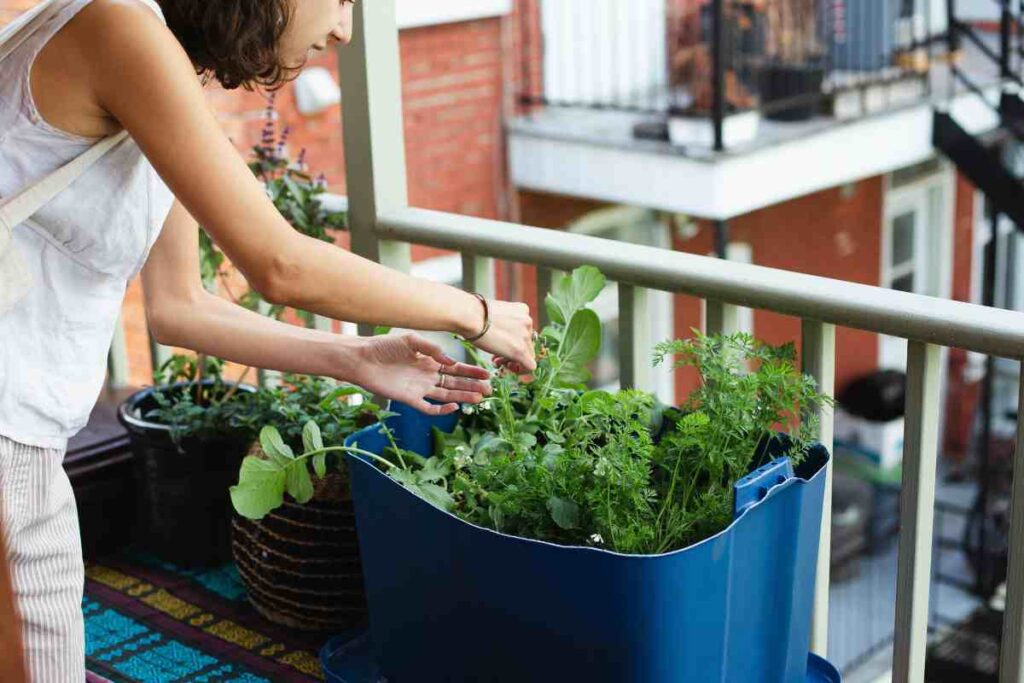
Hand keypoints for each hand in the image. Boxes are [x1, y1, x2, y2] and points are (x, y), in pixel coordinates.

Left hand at [350, 333, 491, 415]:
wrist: (362, 359)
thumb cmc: (384, 346)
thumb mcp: (410, 340)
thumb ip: (431, 349)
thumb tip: (450, 361)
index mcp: (430, 361)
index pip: (455, 368)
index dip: (471, 372)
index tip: (487, 374)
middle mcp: (427, 376)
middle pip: (455, 383)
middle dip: (472, 386)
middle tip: (489, 389)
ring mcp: (419, 388)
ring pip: (446, 395)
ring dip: (463, 397)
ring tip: (479, 399)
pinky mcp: (409, 399)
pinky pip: (428, 407)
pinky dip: (441, 409)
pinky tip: (454, 407)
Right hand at [469, 299, 535, 372]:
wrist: (470, 316)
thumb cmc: (473, 314)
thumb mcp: (493, 314)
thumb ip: (502, 322)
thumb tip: (498, 334)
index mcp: (522, 310)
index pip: (524, 331)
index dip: (513, 340)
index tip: (500, 343)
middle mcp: (528, 321)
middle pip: (527, 343)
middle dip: (512, 350)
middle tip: (496, 356)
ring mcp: (526, 336)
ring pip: (528, 354)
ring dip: (513, 359)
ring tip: (497, 361)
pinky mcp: (521, 351)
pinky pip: (530, 366)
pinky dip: (522, 370)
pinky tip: (508, 368)